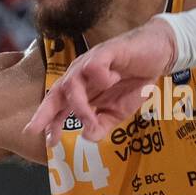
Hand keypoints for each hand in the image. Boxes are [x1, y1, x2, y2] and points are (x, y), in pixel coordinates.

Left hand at [24, 18, 177, 143]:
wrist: (159, 53)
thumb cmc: (133, 82)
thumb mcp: (118, 111)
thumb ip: (102, 125)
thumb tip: (87, 138)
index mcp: (80, 89)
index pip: (58, 106)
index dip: (50, 123)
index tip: (48, 142)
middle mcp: (80, 75)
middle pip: (56, 92)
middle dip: (45, 112)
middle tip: (36, 129)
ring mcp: (91, 62)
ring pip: (73, 82)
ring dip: (79, 104)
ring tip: (89, 119)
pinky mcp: (106, 52)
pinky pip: (94, 66)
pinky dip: (100, 77)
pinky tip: (113, 80)